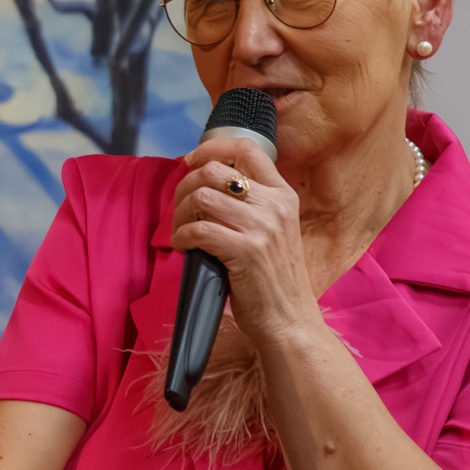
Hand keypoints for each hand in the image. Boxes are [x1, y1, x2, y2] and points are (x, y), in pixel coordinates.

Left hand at [170, 139, 316, 341]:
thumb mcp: (273, 230)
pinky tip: (184, 248)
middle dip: (185, 187)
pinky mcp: (245, 250)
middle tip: (180, 210)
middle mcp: (275, 205)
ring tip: (182, 233)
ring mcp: (262, 227)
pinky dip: (181, 237)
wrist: (290, 320)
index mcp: (283, 195)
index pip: (248, 148)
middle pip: (214, 171)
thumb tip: (203, 181)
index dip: (211, 148)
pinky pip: (198, 228)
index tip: (190, 160)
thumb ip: (249, 204)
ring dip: (180, 215)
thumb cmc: (272, 278)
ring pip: (201, 197)